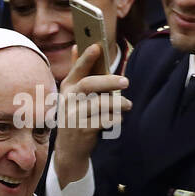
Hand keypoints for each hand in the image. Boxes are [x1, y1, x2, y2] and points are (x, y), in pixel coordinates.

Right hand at [54, 43, 129, 186]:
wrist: (69, 149)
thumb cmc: (76, 115)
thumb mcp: (72, 95)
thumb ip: (77, 72)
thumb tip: (76, 46)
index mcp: (67, 88)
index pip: (77, 69)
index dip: (86, 57)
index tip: (97, 46)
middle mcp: (67, 100)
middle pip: (89, 84)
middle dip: (109, 81)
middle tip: (126, 81)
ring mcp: (73, 115)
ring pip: (99, 103)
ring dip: (117, 103)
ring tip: (128, 105)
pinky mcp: (82, 130)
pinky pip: (104, 120)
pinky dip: (115, 118)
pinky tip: (118, 119)